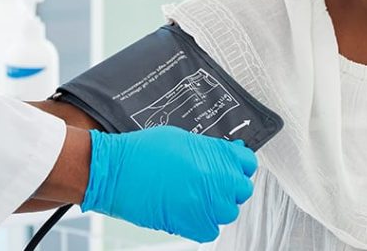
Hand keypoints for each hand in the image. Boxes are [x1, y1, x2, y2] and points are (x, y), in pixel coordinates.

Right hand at [80, 127, 256, 242]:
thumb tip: (224, 155)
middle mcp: (220, 182)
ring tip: (193, 194)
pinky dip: (201, 221)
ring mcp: (209, 206)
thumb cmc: (143, 151)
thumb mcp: (182, 138)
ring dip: (216, 204)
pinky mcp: (195, 226)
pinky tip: (186, 208)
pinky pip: (210, 228)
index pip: (248, 162)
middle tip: (208, 181)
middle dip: (228, 185)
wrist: (118, 172)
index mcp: (219, 156)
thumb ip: (209, 149)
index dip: (238, 163)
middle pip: (242, 188)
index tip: (230, 165)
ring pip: (228, 211)